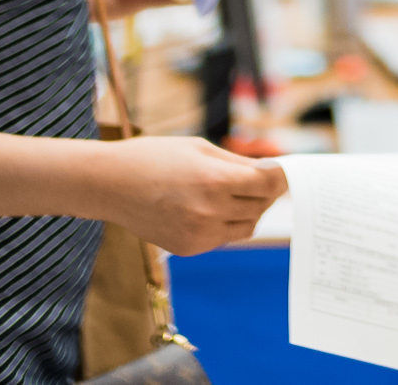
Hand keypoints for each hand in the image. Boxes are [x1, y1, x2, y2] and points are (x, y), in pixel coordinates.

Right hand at [90, 135, 288, 254]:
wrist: (111, 184)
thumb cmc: (155, 157)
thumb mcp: (200, 149)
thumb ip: (237, 163)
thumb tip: (271, 173)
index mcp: (215, 180)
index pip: (269, 184)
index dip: (281, 178)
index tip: (286, 173)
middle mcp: (210, 211)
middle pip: (261, 205)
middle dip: (265, 192)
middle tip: (260, 179)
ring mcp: (200, 234)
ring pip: (248, 226)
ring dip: (249, 210)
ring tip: (232, 193)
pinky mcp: (190, 249)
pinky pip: (224, 237)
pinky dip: (226, 224)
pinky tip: (209, 208)